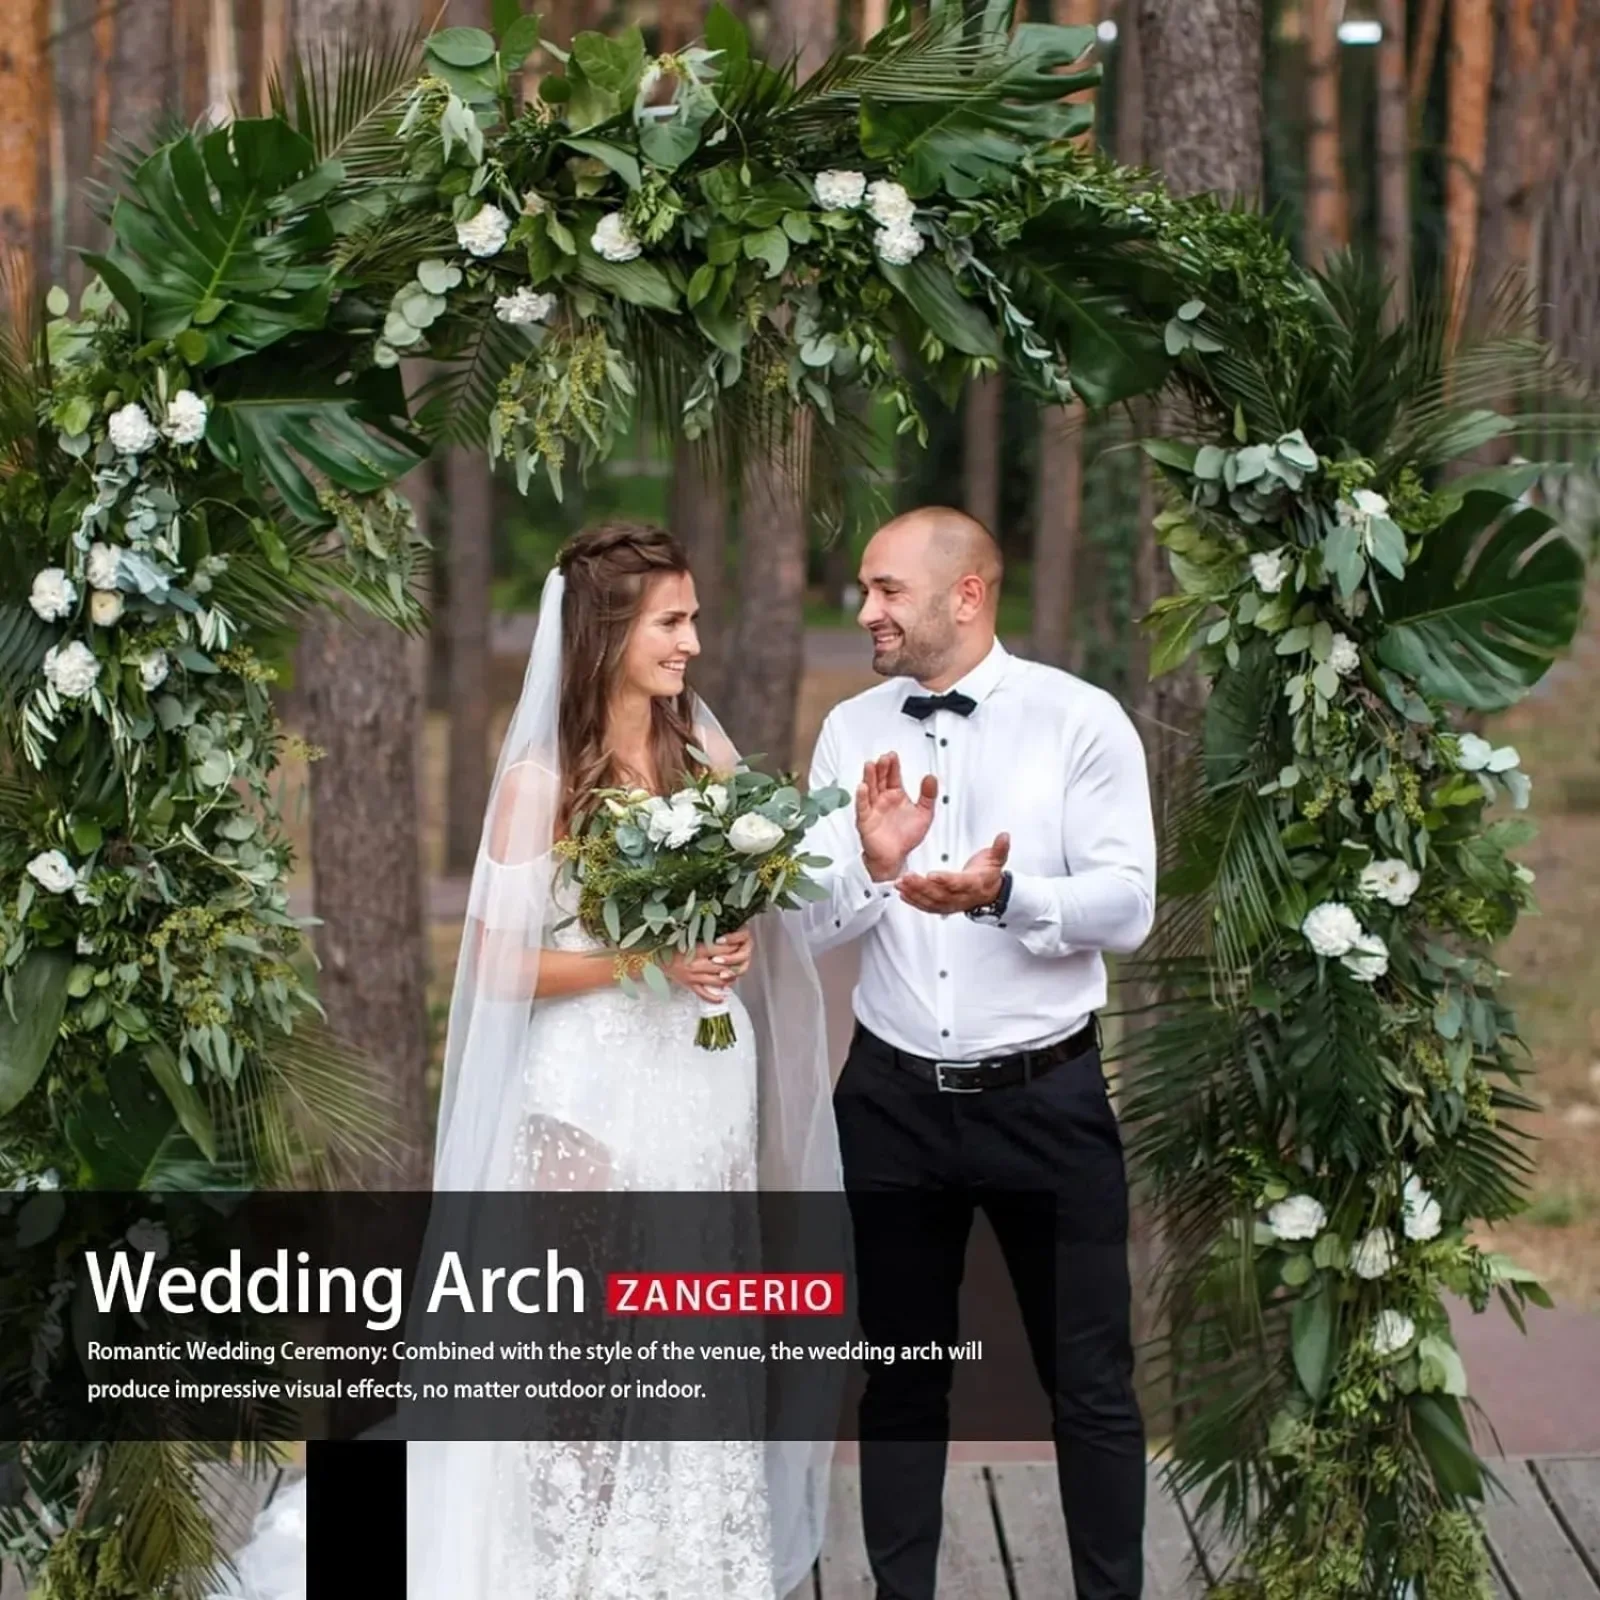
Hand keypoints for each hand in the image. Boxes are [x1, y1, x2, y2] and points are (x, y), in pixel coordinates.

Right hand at [661, 928, 752, 1002]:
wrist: (653, 958)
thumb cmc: (670, 946)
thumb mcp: (686, 938)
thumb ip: (702, 938)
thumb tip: (719, 936)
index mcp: (696, 950)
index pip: (720, 950)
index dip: (732, 948)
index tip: (739, 944)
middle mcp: (696, 964)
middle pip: (722, 966)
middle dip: (734, 964)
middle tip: (742, 961)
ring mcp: (693, 976)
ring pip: (716, 981)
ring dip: (728, 979)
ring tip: (735, 976)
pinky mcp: (690, 985)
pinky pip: (704, 993)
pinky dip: (714, 997)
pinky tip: (723, 997)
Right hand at [856, 753, 936, 880]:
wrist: (895, 858)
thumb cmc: (906, 837)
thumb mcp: (924, 814)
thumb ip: (929, 796)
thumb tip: (931, 778)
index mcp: (895, 795)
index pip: (893, 776)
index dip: (893, 766)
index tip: (893, 755)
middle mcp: (882, 799)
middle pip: (880, 779)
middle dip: (881, 768)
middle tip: (884, 758)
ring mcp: (873, 809)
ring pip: (869, 790)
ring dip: (869, 777)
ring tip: (870, 765)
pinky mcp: (866, 821)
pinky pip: (863, 808)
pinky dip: (862, 798)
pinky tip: (862, 788)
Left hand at [897, 833, 1010, 914]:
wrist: (990, 894)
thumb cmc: (988, 875)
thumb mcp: (997, 859)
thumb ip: (999, 848)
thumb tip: (1004, 836)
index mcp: (973, 884)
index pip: (958, 883)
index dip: (945, 880)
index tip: (932, 875)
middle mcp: (961, 897)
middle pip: (939, 894)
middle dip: (921, 886)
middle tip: (906, 877)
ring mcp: (951, 903)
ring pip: (931, 901)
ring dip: (914, 894)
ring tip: (900, 884)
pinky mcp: (943, 906)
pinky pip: (927, 906)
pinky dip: (914, 901)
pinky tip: (902, 894)